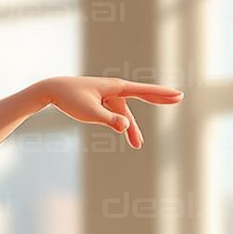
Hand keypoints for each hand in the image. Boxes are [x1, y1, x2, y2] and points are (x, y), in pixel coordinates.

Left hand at [36, 76, 180, 149]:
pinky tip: (125, 136)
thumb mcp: (89, 113)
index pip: (143, 90)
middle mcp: (115, 89)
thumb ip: (108, 120)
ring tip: (137, 146)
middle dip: (159, 99)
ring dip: (132, 130)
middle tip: (179, 98)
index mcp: (116, 87)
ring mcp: (109, 96)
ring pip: (126, 114)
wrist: (53, 90)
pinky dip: (122, 125)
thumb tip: (125, 126)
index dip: (161, 94)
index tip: (178, 95)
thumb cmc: (70, 99)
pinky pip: (117, 115)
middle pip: (142, 95)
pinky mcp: (102, 102)